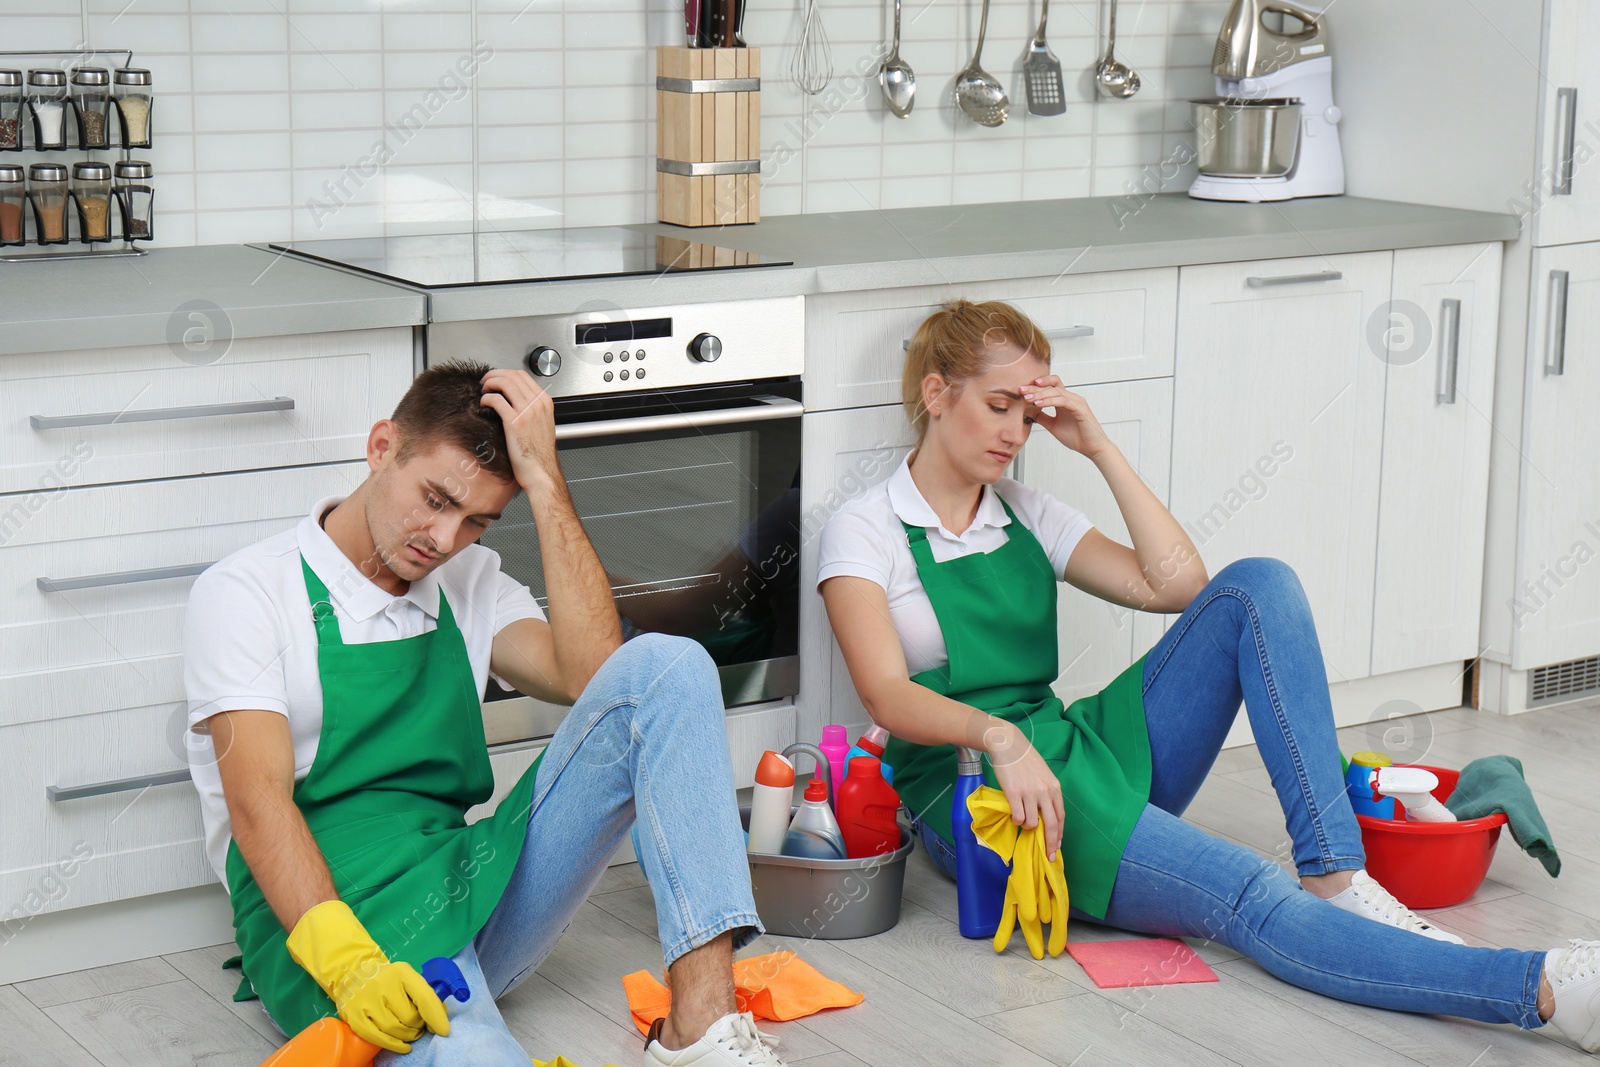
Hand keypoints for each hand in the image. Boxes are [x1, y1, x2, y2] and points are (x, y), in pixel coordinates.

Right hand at [285, 900, 450, 1054]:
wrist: (350, 972)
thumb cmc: (386, 978)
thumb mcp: (406, 976)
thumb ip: (423, 993)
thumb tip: (441, 1016)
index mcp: (401, 972)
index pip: (424, 996)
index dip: (436, 1016)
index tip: (444, 1030)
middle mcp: (383, 985)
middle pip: (410, 1017)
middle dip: (419, 1025)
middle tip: (419, 1025)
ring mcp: (367, 1001)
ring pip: (396, 1029)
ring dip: (408, 1036)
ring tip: (411, 1033)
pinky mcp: (354, 1017)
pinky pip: (378, 1038)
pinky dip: (395, 1045)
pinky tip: (403, 1046)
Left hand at [479, 368, 559, 492]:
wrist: (541, 473)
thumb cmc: (539, 455)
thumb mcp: (541, 426)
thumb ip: (531, 411)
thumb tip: (513, 402)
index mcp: (545, 402)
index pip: (523, 375)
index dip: (505, 373)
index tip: (495, 379)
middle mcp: (538, 404)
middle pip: (513, 375)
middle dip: (494, 375)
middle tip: (485, 383)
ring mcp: (528, 412)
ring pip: (505, 383)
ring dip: (490, 383)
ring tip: (483, 391)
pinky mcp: (516, 422)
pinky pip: (497, 400)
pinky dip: (487, 398)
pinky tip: (484, 404)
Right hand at [984, 720, 1064, 861]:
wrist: (1008, 745)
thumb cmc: (1025, 760)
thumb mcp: (1043, 775)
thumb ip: (1047, 793)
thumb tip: (1046, 815)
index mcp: (1054, 788)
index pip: (1060, 817)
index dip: (1059, 834)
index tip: (1057, 846)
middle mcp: (1044, 792)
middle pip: (1051, 825)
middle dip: (1050, 844)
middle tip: (1048, 856)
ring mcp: (1029, 793)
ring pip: (1032, 823)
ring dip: (1027, 827)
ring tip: (1021, 819)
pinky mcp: (1014, 793)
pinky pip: (1018, 817)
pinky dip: (1016, 821)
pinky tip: (1014, 814)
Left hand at [1019, 374, 1112, 459]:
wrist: (1092, 448)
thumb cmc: (1077, 437)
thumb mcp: (1052, 425)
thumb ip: (1041, 417)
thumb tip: (1027, 411)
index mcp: (1064, 401)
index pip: (1050, 386)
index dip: (1036, 386)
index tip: (1022, 390)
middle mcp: (1071, 398)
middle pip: (1052, 385)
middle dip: (1035, 387)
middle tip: (1021, 390)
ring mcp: (1076, 402)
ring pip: (1056, 391)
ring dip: (1040, 394)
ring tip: (1027, 398)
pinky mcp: (1080, 408)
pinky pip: (1062, 401)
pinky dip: (1049, 401)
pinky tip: (1038, 404)